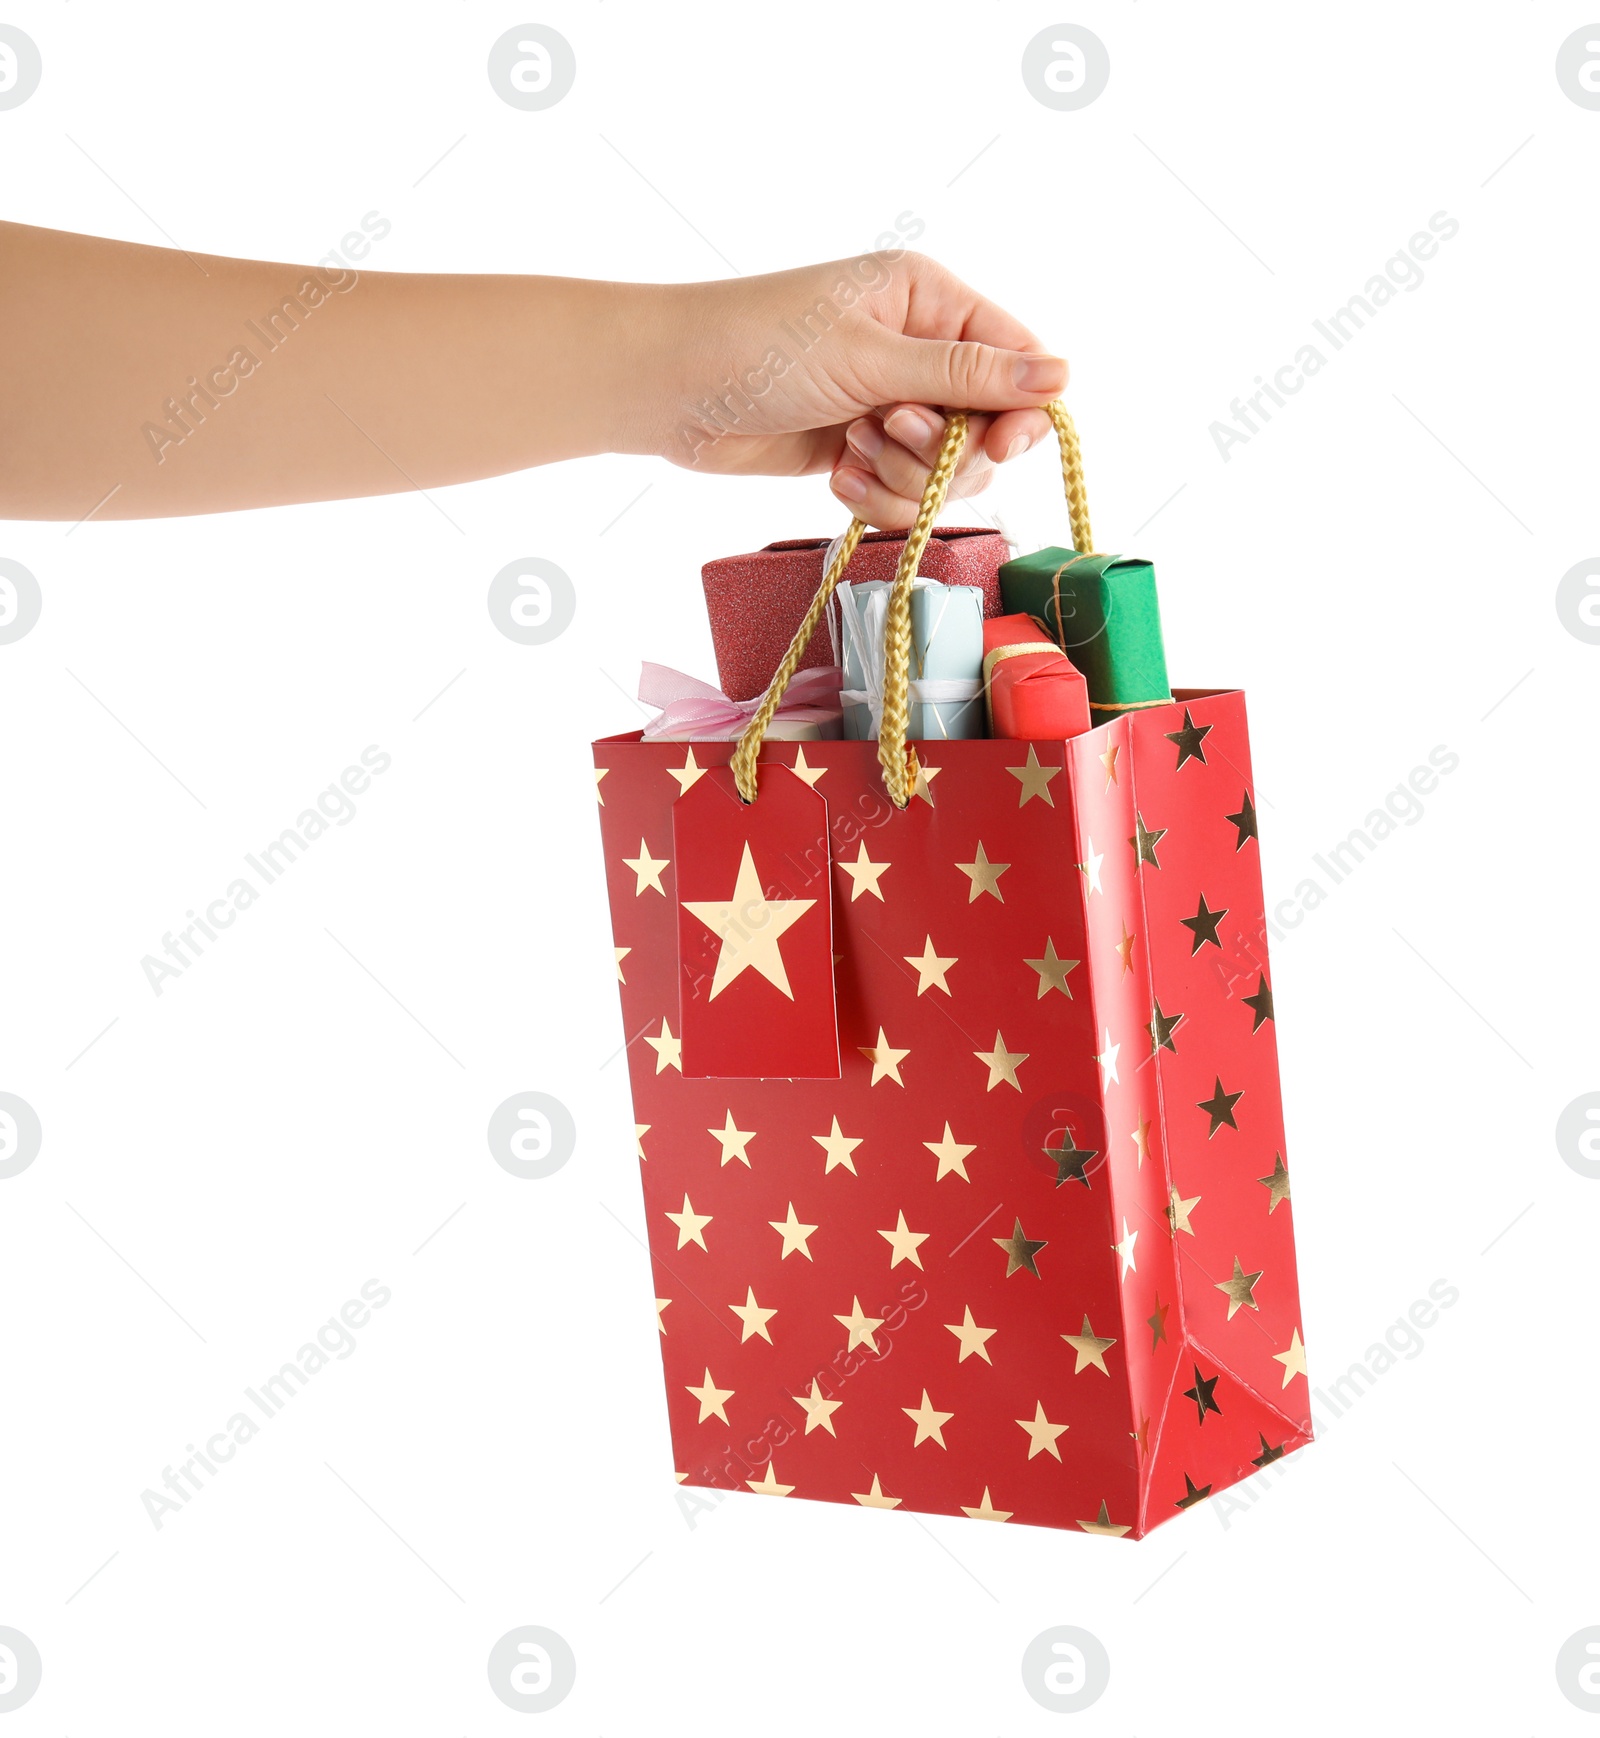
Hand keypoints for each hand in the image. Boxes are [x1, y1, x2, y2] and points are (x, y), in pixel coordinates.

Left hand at [636, 252, 1066, 529]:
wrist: (671, 388)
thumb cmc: (760, 347)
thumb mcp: (871, 358)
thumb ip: (967, 377)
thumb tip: (1061, 377)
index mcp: (931, 300)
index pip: (1017, 360)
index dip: (1018, 412)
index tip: (995, 446)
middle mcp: (918, 350)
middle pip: (986, 429)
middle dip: (938, 450)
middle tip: (882, 430)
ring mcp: (889, 404)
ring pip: (943, 472)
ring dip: (900, 476)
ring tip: (847, 448)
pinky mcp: (859, 450)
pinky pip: (900, 492)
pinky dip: (871, 494)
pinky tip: (832, 473)